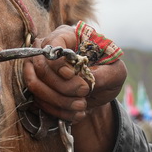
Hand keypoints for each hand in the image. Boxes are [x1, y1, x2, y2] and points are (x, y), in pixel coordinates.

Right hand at [22, 25, 125, 151]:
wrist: (100, 92)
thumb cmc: (108, 75)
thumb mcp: (116, 73)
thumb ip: (104, 75)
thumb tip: (87, 82)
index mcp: (68, 37)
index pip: (52, 44)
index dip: (58, 62)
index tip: (72, 74)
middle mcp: (49, 50)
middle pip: (41, 67)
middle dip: (62, 86)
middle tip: (84, 93)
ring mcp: (40, 69)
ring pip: (35, 85)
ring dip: (58, 100)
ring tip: (81, 106)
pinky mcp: (38, 88)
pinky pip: (38, 100)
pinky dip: (57, 111)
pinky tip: (76, 114)